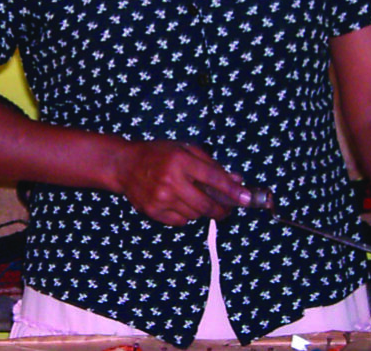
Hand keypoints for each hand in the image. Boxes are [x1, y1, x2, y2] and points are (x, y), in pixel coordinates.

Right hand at [114, 141, 251, 225]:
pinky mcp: (153, 211)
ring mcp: (161, 198)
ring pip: (194, 214)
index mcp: (181, 161)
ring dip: (201, 210)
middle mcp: (171, 181)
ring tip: (194, 199)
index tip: (246, 198)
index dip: (232, 190)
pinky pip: (180, 221)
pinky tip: (179, 203)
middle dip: (221, 209)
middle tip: (226, 209)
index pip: (214, 178)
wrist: (124, 165)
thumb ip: (211, 164)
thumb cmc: (158, 154)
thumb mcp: (185, 149)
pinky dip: (186, 215)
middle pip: (206, 204)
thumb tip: (236, 181)